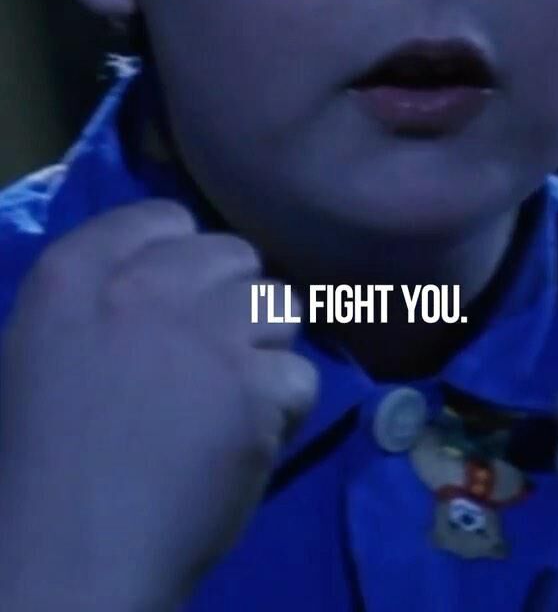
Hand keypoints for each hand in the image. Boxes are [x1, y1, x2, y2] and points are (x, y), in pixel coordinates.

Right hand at [0, 200, 317, 610]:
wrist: (67, 561)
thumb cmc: (36, 470)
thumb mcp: (36, 352)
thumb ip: (96, 298)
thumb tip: (159, 276)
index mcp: (74, 276)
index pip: (163, 218)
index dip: (184, 256)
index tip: (182, 298)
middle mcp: (145, 287)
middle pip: (233, 255)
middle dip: (233, 299)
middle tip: (212, 355)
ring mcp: (207, 334)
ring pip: (279, 307)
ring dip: (264, 347)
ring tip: (234, 397)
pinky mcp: (254, 388)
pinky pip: (300, 376)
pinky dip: (284, 410)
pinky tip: (249, 441)